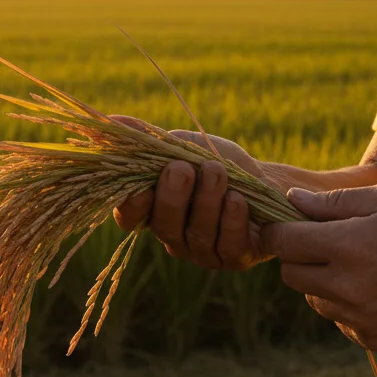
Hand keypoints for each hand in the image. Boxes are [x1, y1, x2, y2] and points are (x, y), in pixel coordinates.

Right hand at [110, 115, 272, 270]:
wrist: (265, 178)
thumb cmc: (217, 162)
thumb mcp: (183, 145)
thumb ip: (147, 138)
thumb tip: (110, 119)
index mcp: (154, 210)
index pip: (129, 217)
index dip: (131, 205)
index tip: (140, 186)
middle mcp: (174, 236)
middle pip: (164, 226)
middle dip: (172, 197)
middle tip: (182, 168)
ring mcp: (203, 251)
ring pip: (197, 234)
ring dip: (206, 200)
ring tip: (217, 171)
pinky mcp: (235, 258)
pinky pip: (229, 246)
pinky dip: (232, 219)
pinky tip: (237, 199)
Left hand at [262, 182, 376, 352]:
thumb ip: (335, 201)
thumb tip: (293, 202)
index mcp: (348, 246)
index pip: (283, 242)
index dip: (278, 229)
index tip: (288, 224)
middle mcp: (347, 287)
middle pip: (290, 275)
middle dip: (299, 256)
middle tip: (327, 242)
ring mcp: (359, 319)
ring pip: (314, 300)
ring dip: (323, 282)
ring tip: (360, 265)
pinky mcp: (373, 340)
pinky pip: (340, 321)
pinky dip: (347, 306)